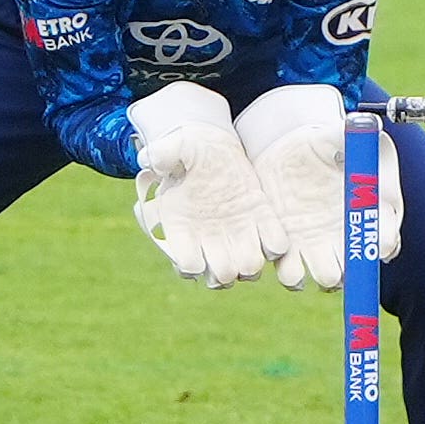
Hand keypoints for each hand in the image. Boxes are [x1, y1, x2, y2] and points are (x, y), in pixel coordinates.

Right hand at [127, 82, 286, 287]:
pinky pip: (275, 246)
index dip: (192, 265)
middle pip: (223, 277)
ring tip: (251, 241)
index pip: (187, 266)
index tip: (198, 252)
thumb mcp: (176, 147)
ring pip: (249, 270)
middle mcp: (211, 240)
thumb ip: (162, 154)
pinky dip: (275, 245)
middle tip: (231, 251)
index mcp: (184, 229)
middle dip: (227, 271)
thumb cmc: (189, 150)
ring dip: (252, 262)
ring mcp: (238, 235)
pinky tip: (268, 228)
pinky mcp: (262, 223)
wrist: (214, 146)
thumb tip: (149, 159)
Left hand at [233, 85, 401, 290]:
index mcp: (371, 214)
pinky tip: (281, 250)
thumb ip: (362, 142)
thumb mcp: (346, 136)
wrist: (290, 147)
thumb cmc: (327, 139)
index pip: (386, 241)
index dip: (383, 243)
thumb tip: (371, 132)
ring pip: (326, 279)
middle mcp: (349, 237)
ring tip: (304, 255)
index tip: (376, 236)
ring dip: (319, 275)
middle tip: (338, 249)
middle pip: (357, 271)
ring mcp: (319, 246)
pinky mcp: (289, 248)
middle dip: (350, 268)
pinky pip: (292, 273)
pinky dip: (289, 270)